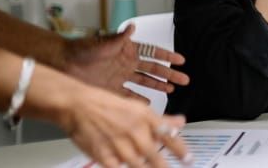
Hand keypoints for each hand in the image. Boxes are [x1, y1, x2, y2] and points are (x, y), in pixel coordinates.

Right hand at [59, 84, 190, 167]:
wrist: (78, 106)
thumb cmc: (108, 106)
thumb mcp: (138, 108)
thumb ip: (160, 120)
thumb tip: (180, 123)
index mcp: (145, 117)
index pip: (168, 135)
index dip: (180, 150)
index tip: (188, 160)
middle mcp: (133, 130)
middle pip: (153, 154)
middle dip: (163, 167)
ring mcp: (117, 144)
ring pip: (137, 165)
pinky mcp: (102, 154)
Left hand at [62, 24, 188, 100]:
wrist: (63, 64)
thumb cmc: (81, 50)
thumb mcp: (103, 42)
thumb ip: (120, 37)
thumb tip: (131, 26)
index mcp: (127, 50)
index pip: (152, 53)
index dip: (167, 56)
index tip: (180, 61)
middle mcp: (126, 64)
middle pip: (153, 70)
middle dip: (169, 74)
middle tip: (184, 79)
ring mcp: (120, 77)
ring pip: (145, 82)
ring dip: (158, 85)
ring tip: (172, 89)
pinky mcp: (111, 89)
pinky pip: (129, 95)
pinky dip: (138, 99)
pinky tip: (147, 103)